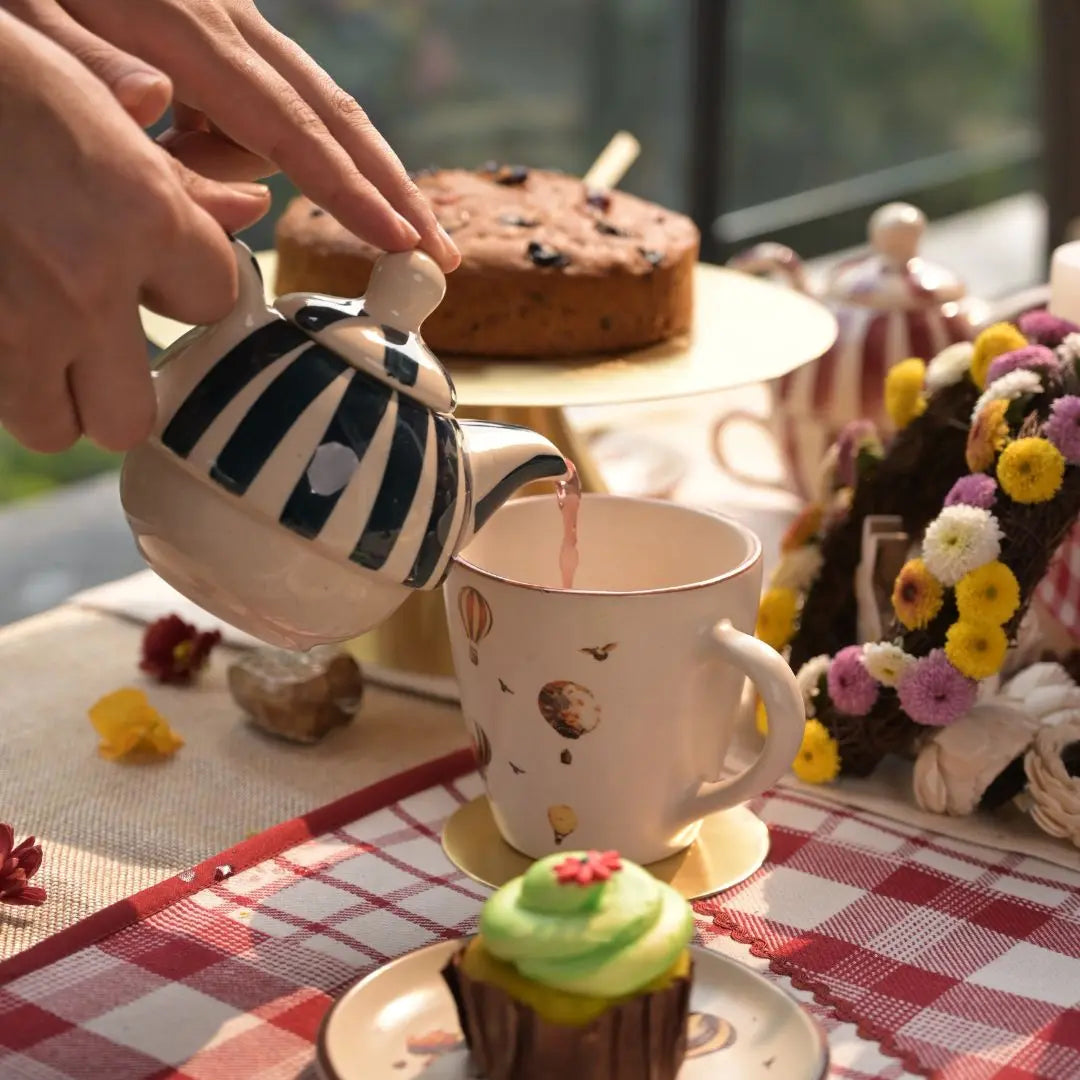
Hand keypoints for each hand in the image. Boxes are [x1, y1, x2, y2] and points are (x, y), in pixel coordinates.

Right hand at [0, 12, 270, 452]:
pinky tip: (1, 320)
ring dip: (50, 398)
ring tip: (38, 342)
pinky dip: (1, 374)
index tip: (159, 268)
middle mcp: (84, 285)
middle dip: (118, 390)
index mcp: (140, 215)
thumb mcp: (97, 104)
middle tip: (96, 343)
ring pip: (55, 429)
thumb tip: (253, 208)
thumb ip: (179, 180)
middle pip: (131, 417)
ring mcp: (10, 323)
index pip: (213, 306)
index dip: (188, 289)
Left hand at [2, 0, 460, 270]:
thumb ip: (84, 68)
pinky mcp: (216, 32)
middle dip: (391, 189)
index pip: (289, 123)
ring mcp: (226, 24)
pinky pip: (250, 111)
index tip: (400, 241)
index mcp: (181, 23)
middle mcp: (224, 21)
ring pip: (288, 124)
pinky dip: (227, 149)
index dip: (348, 190)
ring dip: (253, 173)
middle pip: (335, 117)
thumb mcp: (16, 19)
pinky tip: (166, 140)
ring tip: (162, 166)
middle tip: (436, 253)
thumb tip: (159, 110)